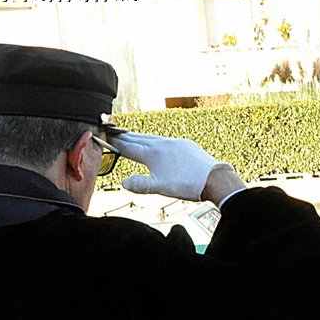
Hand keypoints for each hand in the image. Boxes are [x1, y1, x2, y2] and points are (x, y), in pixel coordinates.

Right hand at [114, 132, 231, 201]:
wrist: (214, 178)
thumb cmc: (188, 184)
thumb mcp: (159, 187)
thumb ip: (140, 184)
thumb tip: (124, 182)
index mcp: (152, 153)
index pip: (129, 146)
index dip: (115, 143)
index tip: (105, 137)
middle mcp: (163, 144)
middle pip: (139, 139)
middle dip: (125, 137)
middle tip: (114, 132)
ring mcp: (176, 143)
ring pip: (153, 138)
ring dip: (140, 137)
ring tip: (133, 137)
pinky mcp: (186, 145)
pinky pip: (166, 140)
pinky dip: (156, 141)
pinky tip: (158, 144)